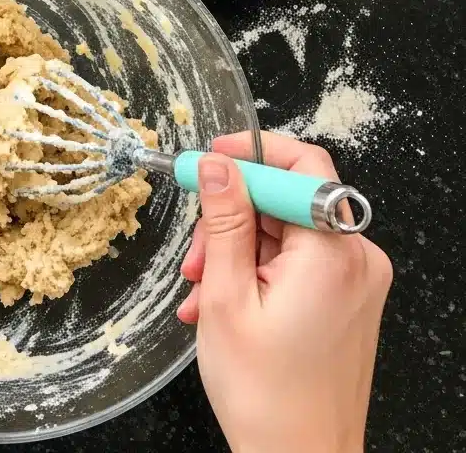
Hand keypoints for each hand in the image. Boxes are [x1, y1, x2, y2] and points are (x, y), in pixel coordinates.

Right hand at [178, 132, 391, 452]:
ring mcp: (356, 281)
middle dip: (230, 220)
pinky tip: (221, 304)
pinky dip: (255, 272)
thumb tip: (216, 164)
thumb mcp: (227, 297)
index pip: (301, 164)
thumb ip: (224, 221)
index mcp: (333, 253)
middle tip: (194, 259)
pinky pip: (295, 260)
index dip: (247, 155)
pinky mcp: (347, 299)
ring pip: (283, 231)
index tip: (203, 163)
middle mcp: (356, 259)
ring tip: (202, 294)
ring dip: (235, 252)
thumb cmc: (267, 396)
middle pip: (285, 200)